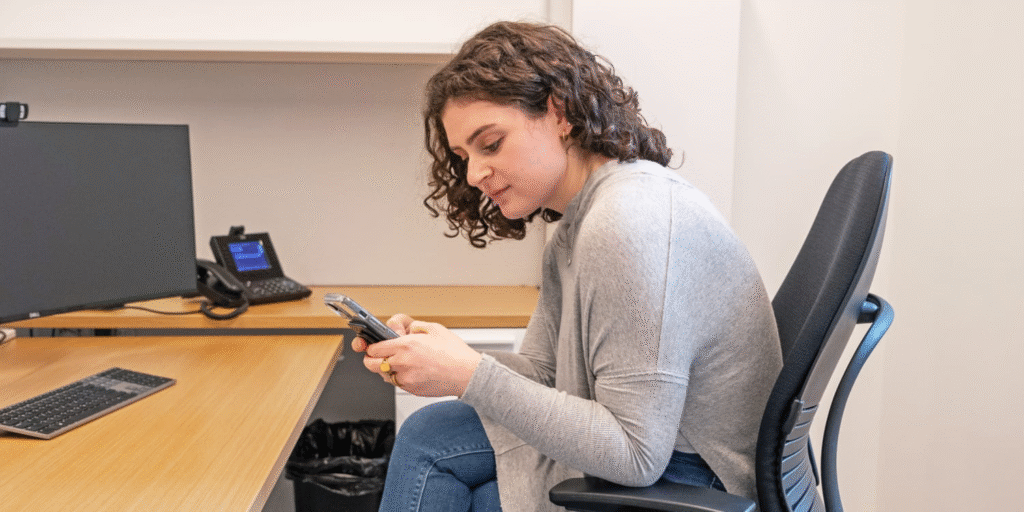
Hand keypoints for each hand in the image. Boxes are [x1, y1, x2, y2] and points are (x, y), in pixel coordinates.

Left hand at [352, 314, 481, 397]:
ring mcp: (405, 379)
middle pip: (370, 364)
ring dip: (386, 368)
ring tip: (401, 362)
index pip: (374, 347)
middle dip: (371, 358)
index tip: (375, 344)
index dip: (372, 345)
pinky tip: (413, 371)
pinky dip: (399, 377)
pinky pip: (397, 383)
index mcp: (406, 345)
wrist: (468, 374)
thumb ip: (413, 325)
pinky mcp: (411, 389)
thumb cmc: (454, 352)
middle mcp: (402, 363)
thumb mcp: (434, 328)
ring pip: (383, 375)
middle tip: (378, 355)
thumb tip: (403, 328)